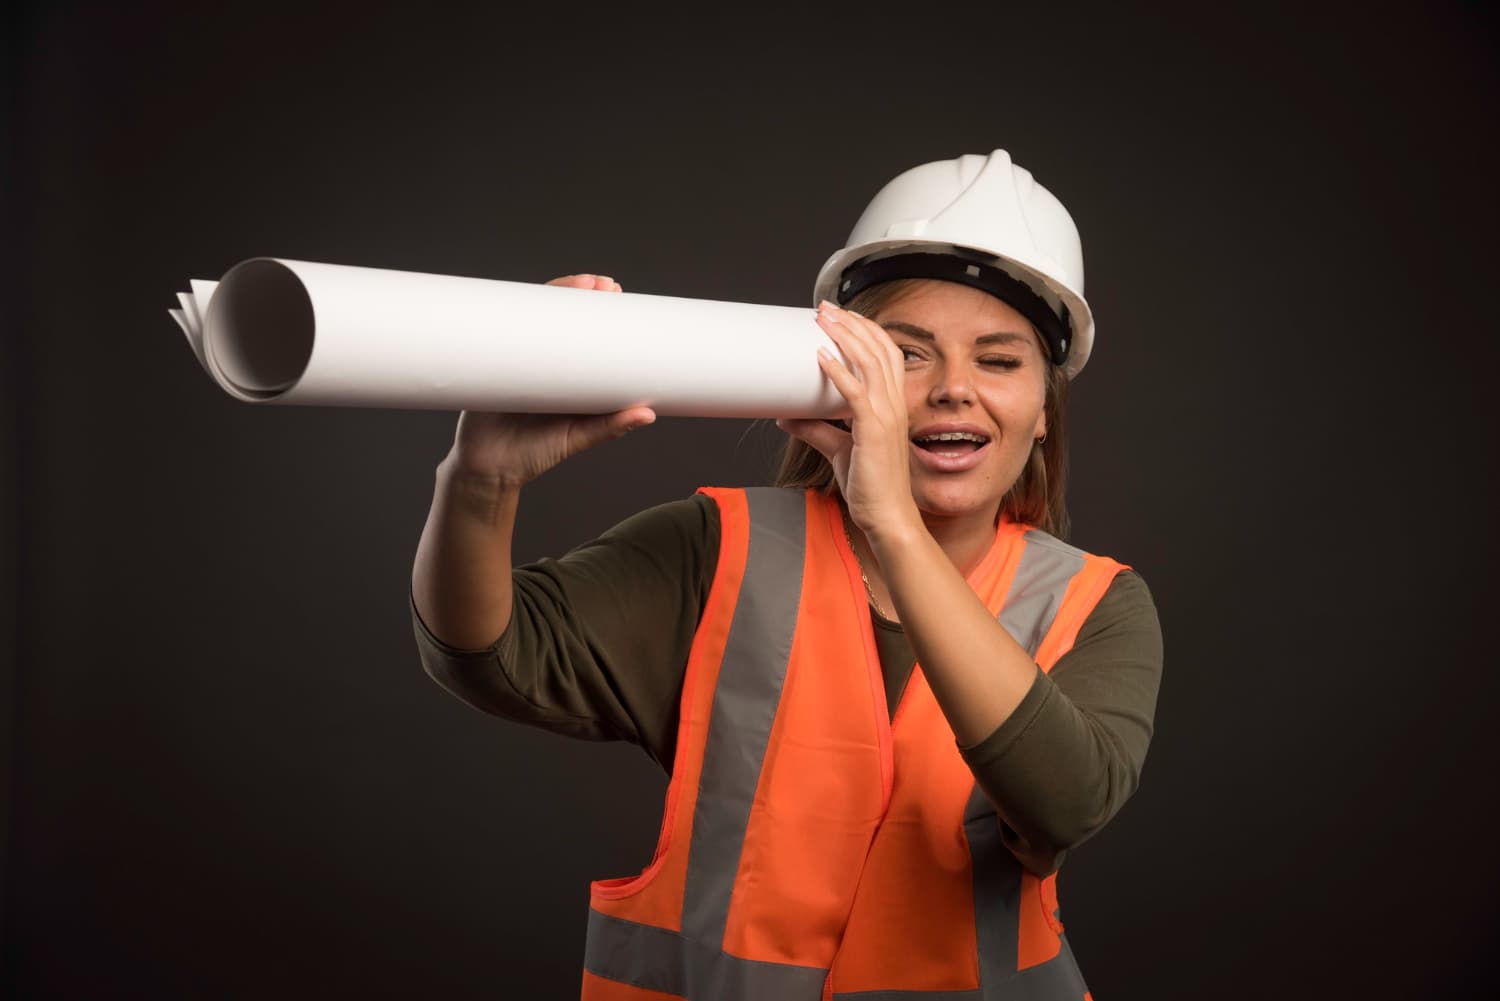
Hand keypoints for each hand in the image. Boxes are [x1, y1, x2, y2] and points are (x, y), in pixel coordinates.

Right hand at [447, 274, 654, 485]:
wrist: (486, 470)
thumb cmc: (532, 455)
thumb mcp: (575, 438)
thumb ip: (609, 427)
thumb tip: (649, 413)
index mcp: (564, 375)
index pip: (583, 333)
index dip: (599, 311)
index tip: (616, 294)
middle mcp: (541, 361)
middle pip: (559, 317)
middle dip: (581, 294)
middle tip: (603, 285)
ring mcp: (515, 359)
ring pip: (533, 317)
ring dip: (554, 295)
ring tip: (579, 284)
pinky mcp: (491, 362)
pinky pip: (501, 332)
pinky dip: (512, 312)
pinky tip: (525, 297)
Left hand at [777, 301, 919, 540]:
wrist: (886, 516)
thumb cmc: (871, 485)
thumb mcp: (838, 449)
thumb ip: (815, 429)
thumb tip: (784, 415)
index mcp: (892, 405)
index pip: (884, 355)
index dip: (864, 331)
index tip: (840, 316)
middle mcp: (894, 404)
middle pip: (879, 349)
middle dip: (853, 323)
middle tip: (826, 307)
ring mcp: (886, 416)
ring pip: (869, 363)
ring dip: (845, 336)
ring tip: (823, 319)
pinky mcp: (873, 431)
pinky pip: (855, 394)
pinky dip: (838, 372)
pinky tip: (820, 357)